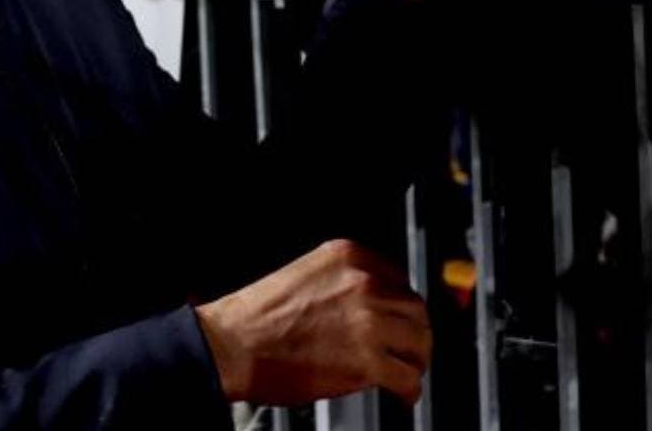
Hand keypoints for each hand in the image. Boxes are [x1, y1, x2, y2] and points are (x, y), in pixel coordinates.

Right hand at [195, 238, 431, 407]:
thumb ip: (341, 284)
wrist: (232, 345)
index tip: (399, 320)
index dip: (400, 306)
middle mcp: (363, 283)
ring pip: (419, 342)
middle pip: (415, 309)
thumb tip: (369, 309)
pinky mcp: (367, 361)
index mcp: (347, 256)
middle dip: (414, 333)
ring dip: (415, 361)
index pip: (398, 278)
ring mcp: (368, 322)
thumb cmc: (256, 318)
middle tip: (409, 349)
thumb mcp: (304, 275)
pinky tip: (401, 395)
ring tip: (406, 373)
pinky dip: (409, 391)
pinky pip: (407, 378)